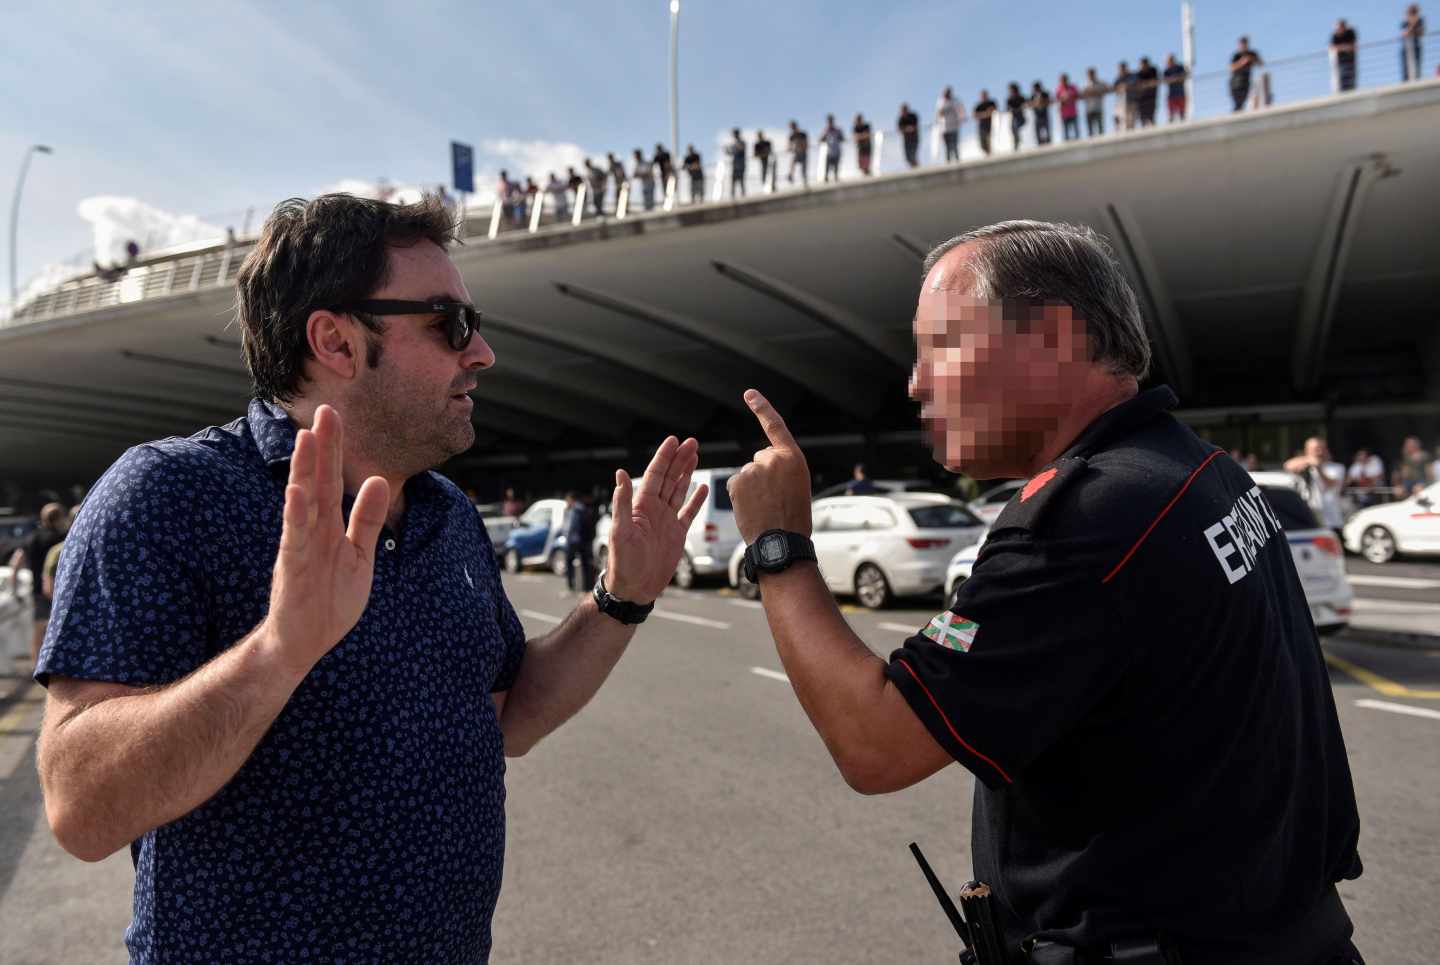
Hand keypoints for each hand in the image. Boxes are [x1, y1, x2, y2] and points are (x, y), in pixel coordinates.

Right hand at [261, 405, 389, 676]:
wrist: (304, 642)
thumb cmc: (329, 599)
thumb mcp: (359, 554)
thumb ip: (366, 519)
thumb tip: (377, 481)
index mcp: (329, 526)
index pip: (331, 480)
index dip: (334, 449)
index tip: (334, 416)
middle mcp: (312, 530)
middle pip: (317, 481)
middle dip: (321, 448)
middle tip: (324, 410)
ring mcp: (300, 546)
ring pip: (303, 502)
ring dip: (304, 471)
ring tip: (306, 439)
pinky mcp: (293, 568)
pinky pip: (295, 538)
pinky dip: (296, 515)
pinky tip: (296, 492)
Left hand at [605, 436, 707, 604]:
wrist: (634, 589)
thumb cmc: (622, 563)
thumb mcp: (620, 531)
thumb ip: (622, 503)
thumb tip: (620, 474)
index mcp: (641, 506)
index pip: (655, 475)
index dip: (664, 457)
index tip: (673, 441)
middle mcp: (654, 510)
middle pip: (670, 478)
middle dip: (680, 459)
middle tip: (692, 442)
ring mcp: (666, 521)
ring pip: (680, 490)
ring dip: (687, 473)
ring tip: (695, 456)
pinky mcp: (677, 535)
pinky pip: (688, 513)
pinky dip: (695, 500)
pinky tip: (702, 488)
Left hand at [727, 390, 812, 543]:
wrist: (782, 542)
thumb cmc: (793, 519)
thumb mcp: (797, 486)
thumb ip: (783, 469)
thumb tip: (763, 462)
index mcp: (793, 458)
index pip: (776, 426)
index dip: (762, 408)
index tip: (750, 394)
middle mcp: (773, 458)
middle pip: (760, 458)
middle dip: (762, 474)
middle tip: (774, 499)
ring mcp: (754, 469)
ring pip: (746, 473)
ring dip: (750, 488)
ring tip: (764, 507)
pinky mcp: (738, 481)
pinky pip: (735, 484)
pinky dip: (739, 496)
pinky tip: (751, 509)